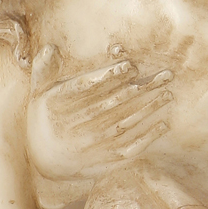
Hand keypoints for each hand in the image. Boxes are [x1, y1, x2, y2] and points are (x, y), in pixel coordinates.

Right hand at [27, 45, 172, 182]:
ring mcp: (91, 145)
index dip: (109, 77)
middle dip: (141, 88)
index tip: (130, 66)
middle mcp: (75, 126)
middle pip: (112, 103)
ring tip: (168, 94)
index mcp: (59, 106)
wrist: (46, 160)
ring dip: (149, 109)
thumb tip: (50, 48)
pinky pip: (129, 148)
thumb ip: (44, 69)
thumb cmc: (48, 117)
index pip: (87, 88)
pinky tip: (163, 124)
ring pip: (124, 124)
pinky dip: (147, 137)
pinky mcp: (104, 160)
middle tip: (165, 75)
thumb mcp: (39, 93)